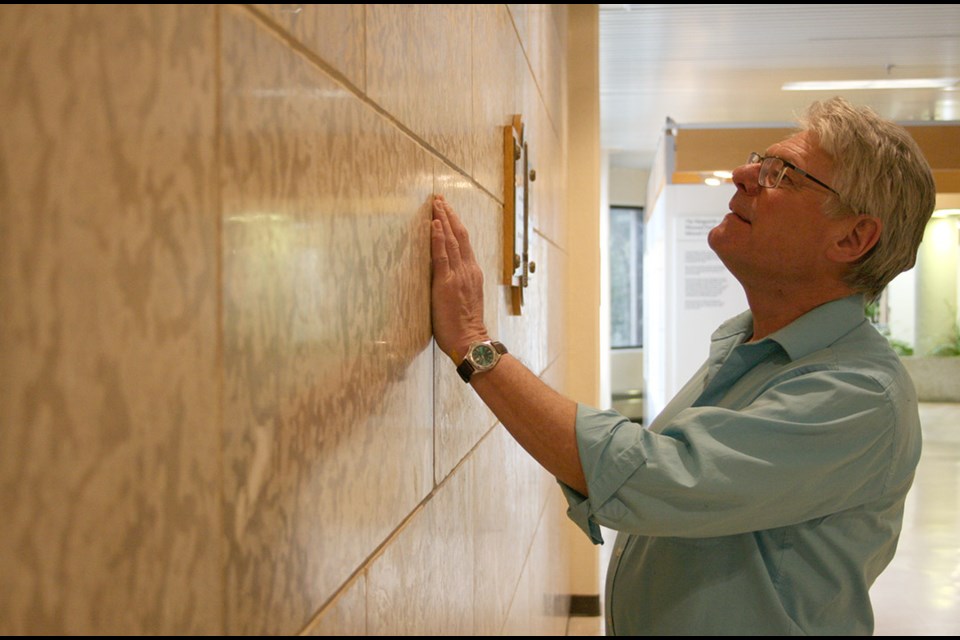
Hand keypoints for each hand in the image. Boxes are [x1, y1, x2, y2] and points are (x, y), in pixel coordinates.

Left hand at [430, 195, 489, 362]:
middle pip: (458, 235)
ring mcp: (458, 275)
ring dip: (442, 219)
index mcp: (473, 273)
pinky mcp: (447, 283)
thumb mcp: (466, 299)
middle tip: (439, 199)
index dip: (454, 224)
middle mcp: (468, 270)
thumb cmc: (465, 326)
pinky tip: (433, 224)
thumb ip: (459, 284)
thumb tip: (448, 277)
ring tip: (435, 204)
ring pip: (450, 240)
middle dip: (448, 215)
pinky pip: (442, 255)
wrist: (470, 340)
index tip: (447, 210)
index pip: (463, 242)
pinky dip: (437, 237)